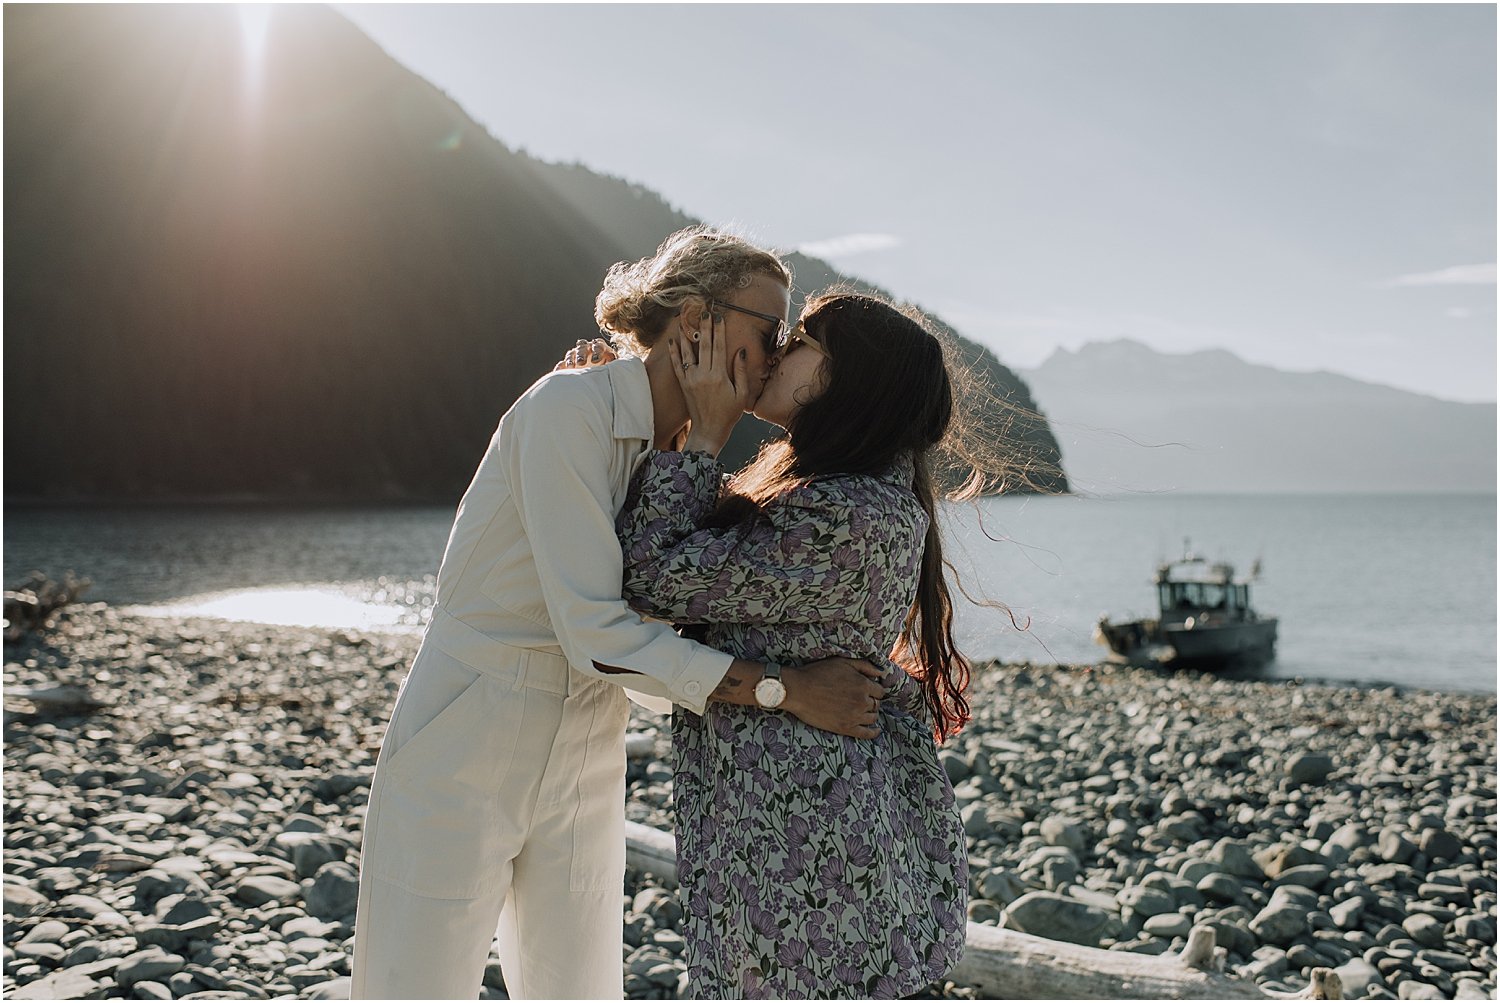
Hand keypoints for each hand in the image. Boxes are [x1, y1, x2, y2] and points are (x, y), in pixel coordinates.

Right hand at [554, 338, 616, 370]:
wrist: (601, 379)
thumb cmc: (610, 373)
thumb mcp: (614, 368)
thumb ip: (615, 366)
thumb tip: (621, 368)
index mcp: (600, 348)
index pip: (598, 345)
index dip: (597, 351)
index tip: (596, 361)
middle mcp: (587, 349)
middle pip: (583, 346)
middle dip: (582, 354)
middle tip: (582, 363)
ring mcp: (576, 356)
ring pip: (572, 353)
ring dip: (571, 359)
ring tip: (572, 367)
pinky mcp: (568, 365)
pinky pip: (562, 364)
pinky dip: (561, 367)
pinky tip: (559, 372)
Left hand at [670, 322, 752, 455]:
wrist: (709, 431)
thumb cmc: (728, 414)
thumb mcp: (741, 394)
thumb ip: (740, 371)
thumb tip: (740, 351)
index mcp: (719, 376)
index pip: (719, 347)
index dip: (719, 330)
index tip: (719, 316)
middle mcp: (703, 375)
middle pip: (705, 345)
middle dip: (705, 326)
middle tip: (704, 311)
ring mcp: (691, 379)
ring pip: (688, 352)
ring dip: (687, 334)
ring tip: (685, 319)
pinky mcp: (683, 384)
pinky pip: (677, 365)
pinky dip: (675, 352)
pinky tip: (673, 340)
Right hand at [781, 657, 885, 739]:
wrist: (798, 690)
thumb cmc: (818, 673)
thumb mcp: (843, 662)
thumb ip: (865, 666)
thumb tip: (882, 673)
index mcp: (863, 685)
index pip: (880, 691)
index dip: (875, 690)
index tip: (869, 691)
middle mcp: (862, 701)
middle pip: (876, 704)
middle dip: (872, 701)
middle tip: (863, 700)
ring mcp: (854, 717)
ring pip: (872, 718)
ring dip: (871, 714)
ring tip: (864, 711)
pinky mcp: (845, 728)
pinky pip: (866, 734)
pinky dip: (873, 732)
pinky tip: (875, 730)